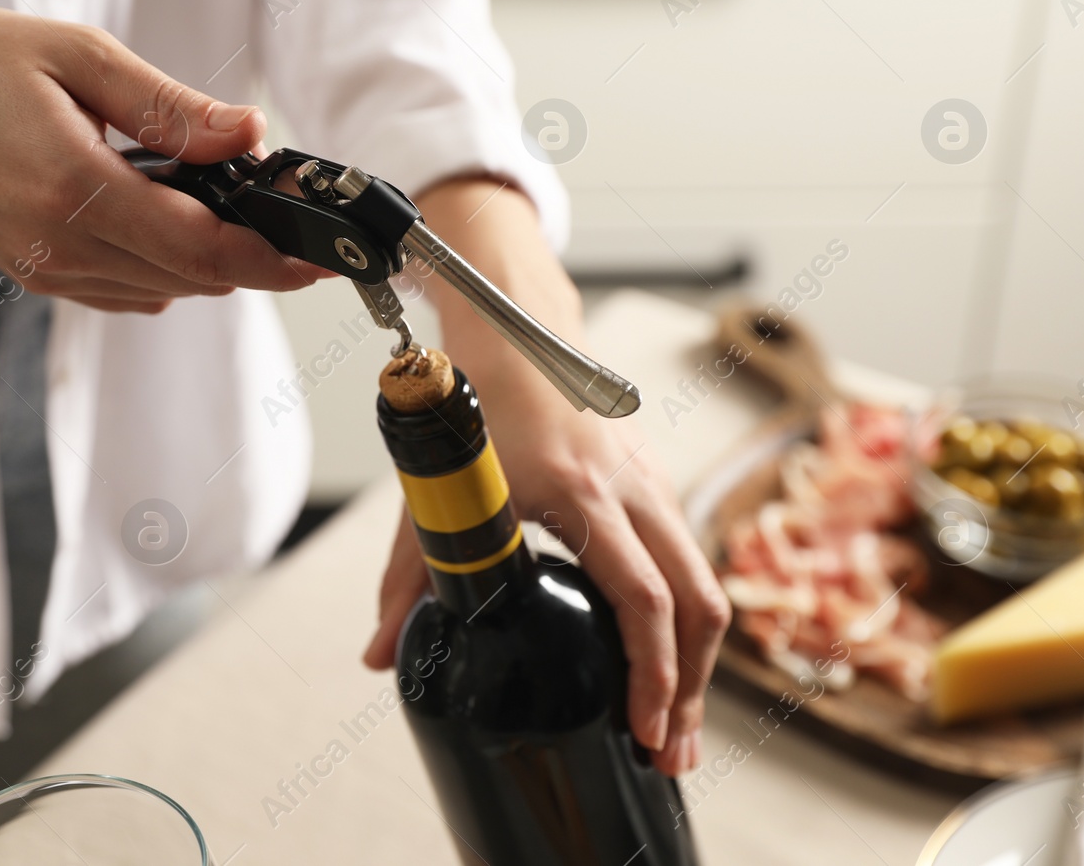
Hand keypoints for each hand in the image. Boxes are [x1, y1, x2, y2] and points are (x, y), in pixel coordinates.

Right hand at [0, 4, 328, 310]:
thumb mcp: (76, 56)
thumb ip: (170, 107)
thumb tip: (252, 134)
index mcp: (71, 187)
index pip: (200, 247)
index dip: (271, 258)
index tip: (321, 255)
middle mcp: (57, 246)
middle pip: (192, 278)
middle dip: (255, 256)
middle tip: (294, 216)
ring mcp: (44, 270)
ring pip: (164, 291)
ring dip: (213, 260)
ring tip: (243, 208)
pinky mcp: (35, 275)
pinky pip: (127, 290)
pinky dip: (168, 266)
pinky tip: (177, 220)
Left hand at [360, 179, 730, 776]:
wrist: (517, 328)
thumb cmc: (478, 404)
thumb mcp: (438, 492)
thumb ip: (409, 579)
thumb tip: (379, 656)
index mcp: (585, 496)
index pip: (643, 600)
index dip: (652, 674)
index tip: (644, 731)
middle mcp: (635, 491)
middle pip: (699, 605)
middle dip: (690, 690)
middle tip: (669, 753)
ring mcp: (654, 484)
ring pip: (704, 584)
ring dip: (696, 662)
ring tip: (671, 727)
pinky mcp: (656, 483)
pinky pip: (689, 562)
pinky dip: (686, 620)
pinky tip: (663, 660)